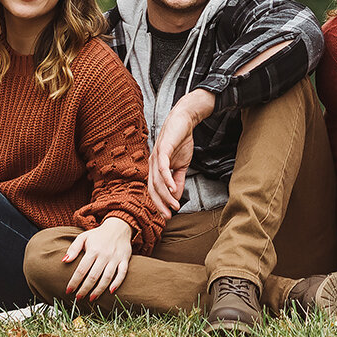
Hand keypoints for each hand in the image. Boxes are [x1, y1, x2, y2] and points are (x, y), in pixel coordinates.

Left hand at [62, 217, 133, 299]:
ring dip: (99, 290)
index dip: (74, 282)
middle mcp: (104, 255)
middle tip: (78, 298)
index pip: (81, 269)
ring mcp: (115, 258)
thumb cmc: (98, 234)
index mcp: (93, 250)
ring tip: (91, 298)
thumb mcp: (84, 237)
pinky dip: (117, 283)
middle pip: (93, 276)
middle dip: (84, 289)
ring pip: (107, 277)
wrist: (119, 226)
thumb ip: (73, 249)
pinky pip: (122, 273)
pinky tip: (110, 291)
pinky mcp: (125, 259)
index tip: (68, 291)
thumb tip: (64, 261)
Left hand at [148, 92, 212, 215]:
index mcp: (155, 168)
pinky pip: (163, 167)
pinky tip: (174, 189)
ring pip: (158, 181)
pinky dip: (168, 179)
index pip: (154, 190)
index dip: (160, 203)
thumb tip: (178, 196)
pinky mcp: (163, 149)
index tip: (168, 215)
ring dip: (166, 195)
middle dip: (160, 204)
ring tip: (175, 205)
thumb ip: (178, 180)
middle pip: (153, 188)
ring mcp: (156, 156)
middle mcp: (152, 163)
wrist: (184, 121)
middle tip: (169, 215)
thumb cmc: (181, 141)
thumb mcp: (182, 165)